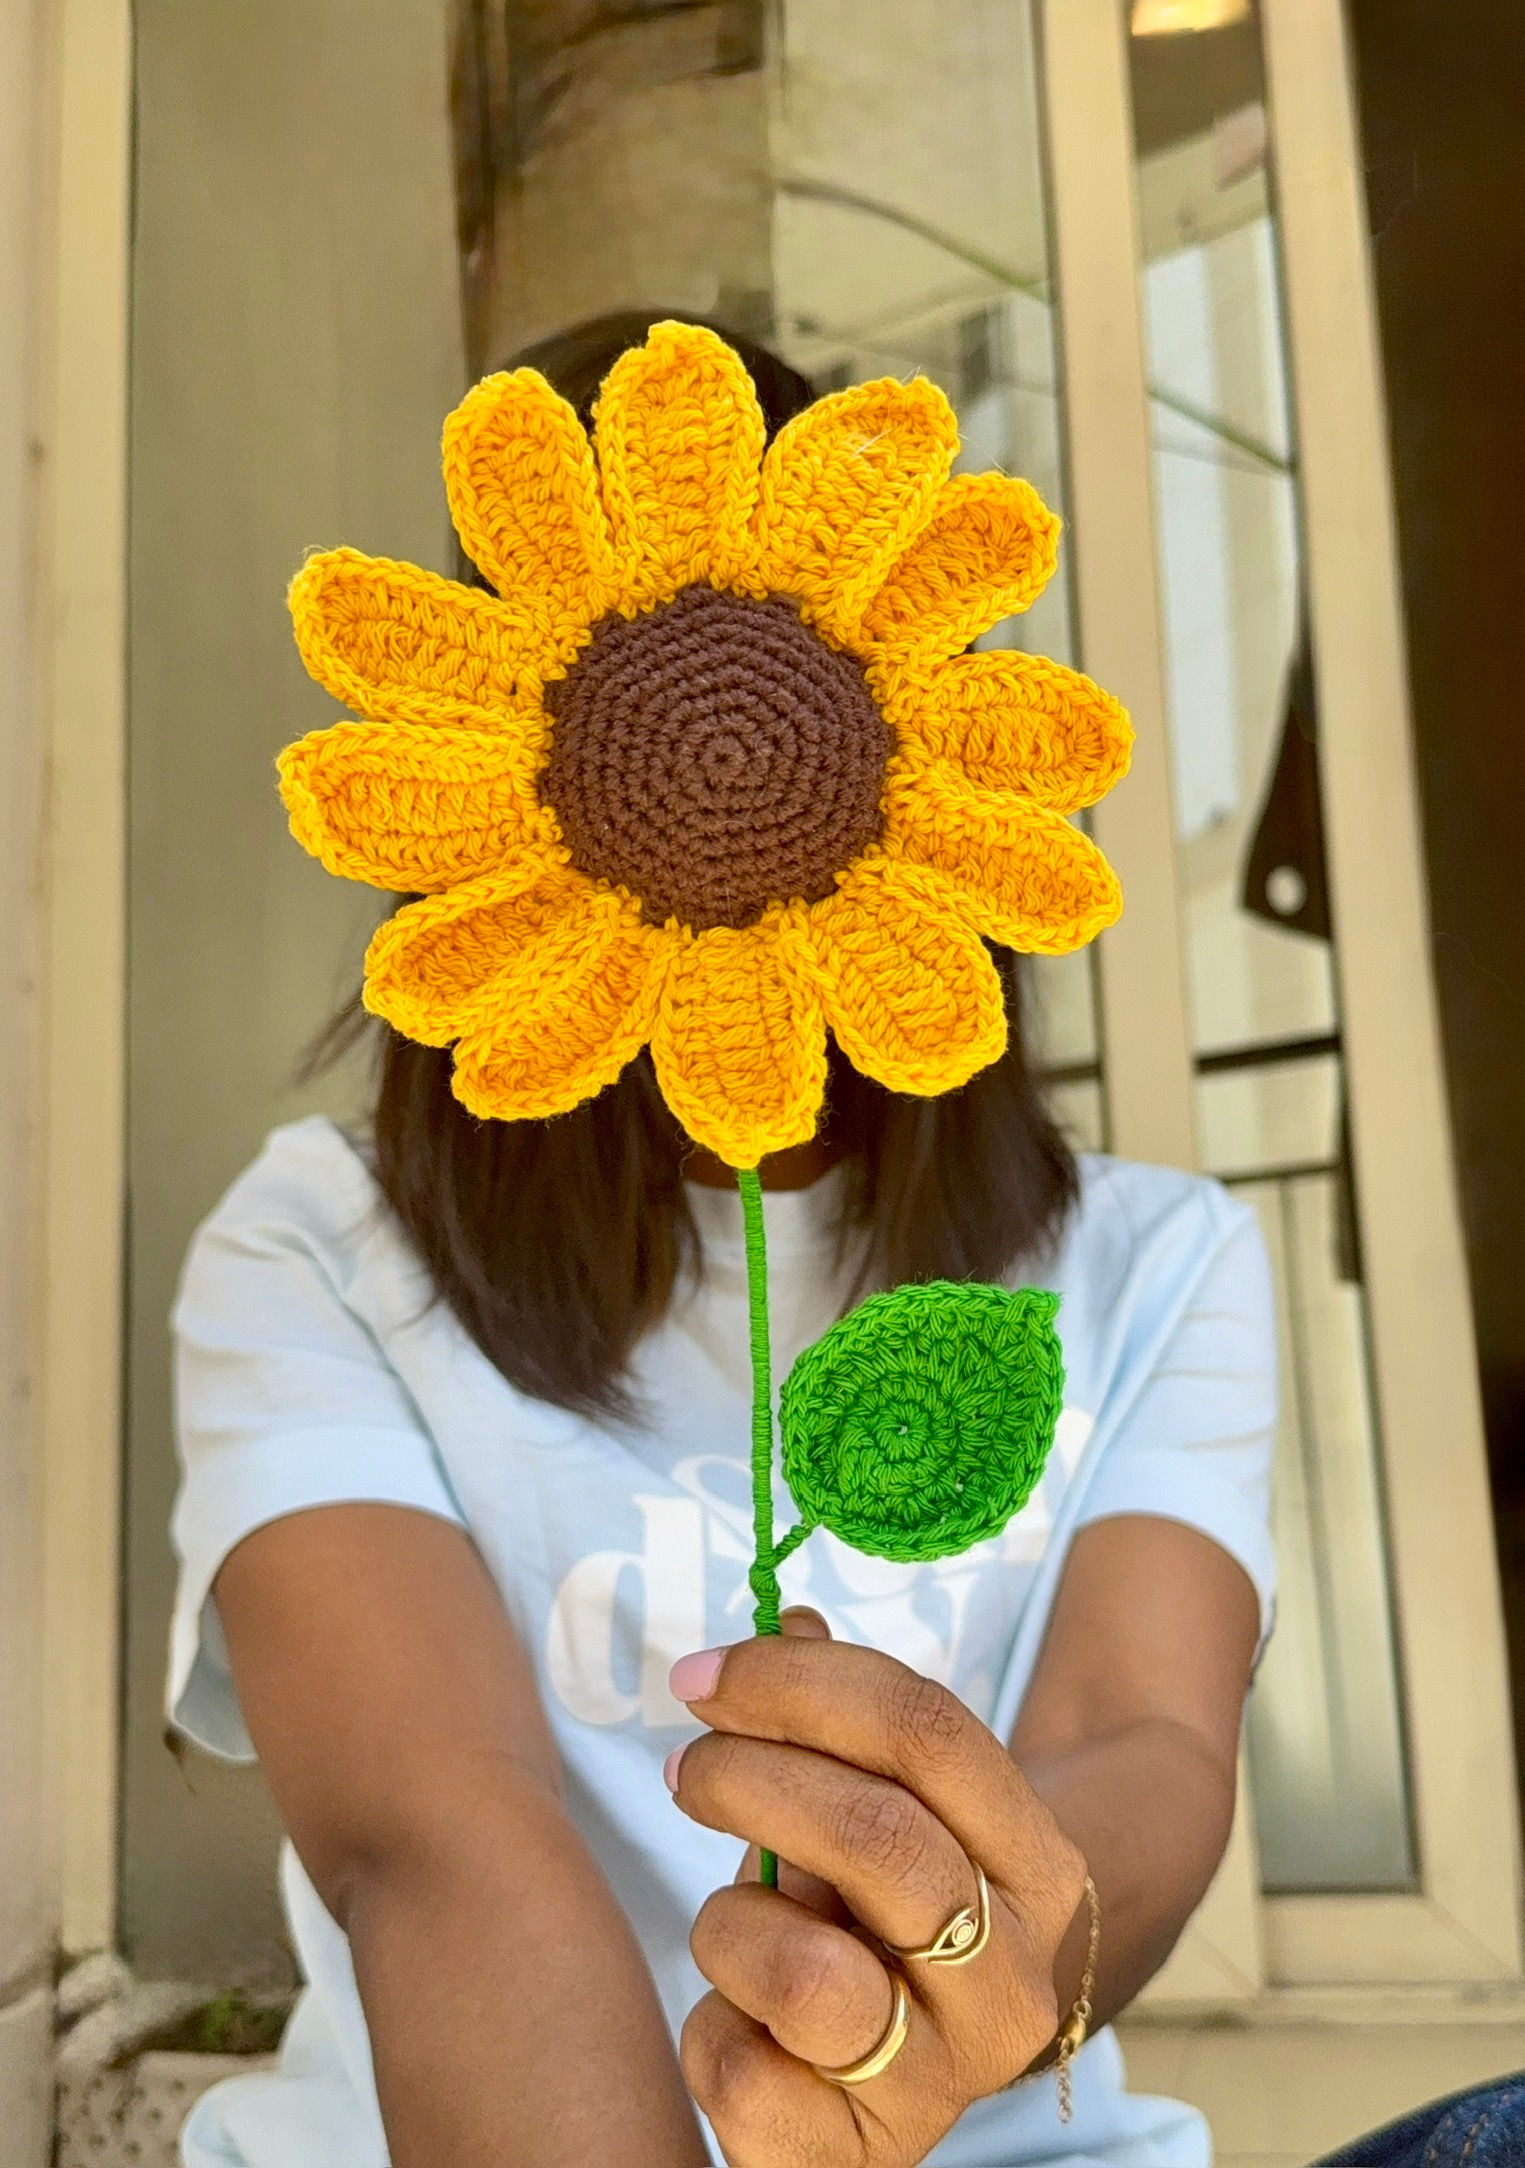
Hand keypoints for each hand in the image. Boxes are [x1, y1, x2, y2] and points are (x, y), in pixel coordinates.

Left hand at [666, 1614, 1086, 2167]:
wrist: (920, 2071)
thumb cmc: (885, 1909)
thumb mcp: (883, 1805)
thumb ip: (837, 1716)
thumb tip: (781, 1617)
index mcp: (1035, 1863)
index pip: (926, 1731)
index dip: (799, 1683)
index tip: (704, 1675)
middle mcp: (1010, 1977)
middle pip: (876, 1834)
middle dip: (751, 1778)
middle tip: (686, 1769)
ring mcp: (943, 2079)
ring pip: (802, 1971)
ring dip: (732, 1923)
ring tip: (738, 1925)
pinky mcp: (864, 2157)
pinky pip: (743, 2071)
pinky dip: (713, 2031)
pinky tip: (743, 2024)